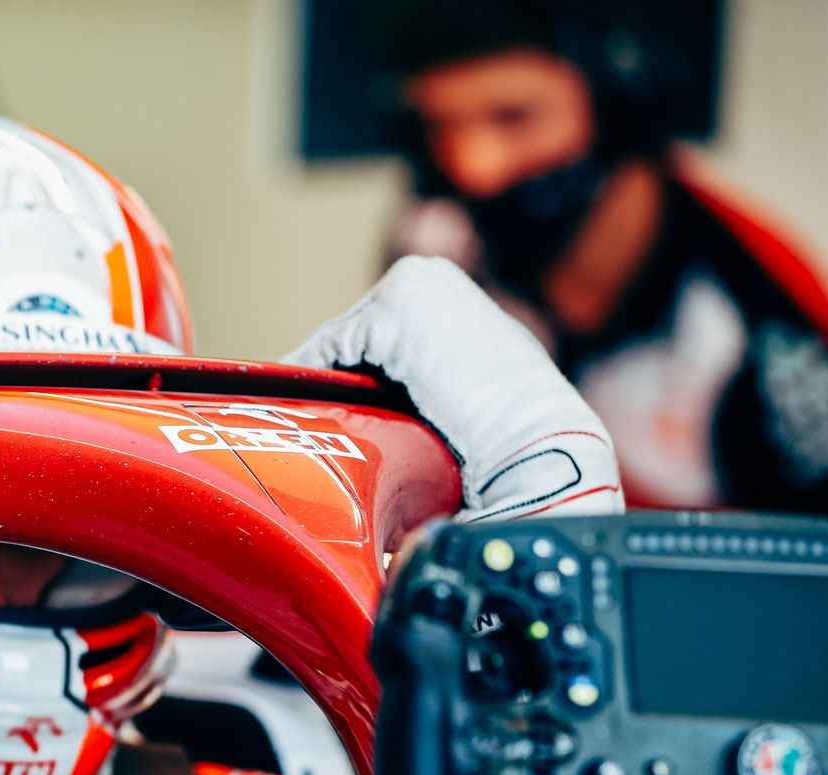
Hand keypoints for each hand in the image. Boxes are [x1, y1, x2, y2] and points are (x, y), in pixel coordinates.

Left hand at [285, 256, 622, 521]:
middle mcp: (429, 278)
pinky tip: (298, 414)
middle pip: (351, 335)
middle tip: (299, 421)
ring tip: (294, 423)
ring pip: (337, 344)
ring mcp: (409, 288)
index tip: (318, 410)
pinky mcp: (389, 313)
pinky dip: (310, 383)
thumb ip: (430, 378)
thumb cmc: (509, 436)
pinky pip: (326, 352)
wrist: (533, 443)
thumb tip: (397, 411)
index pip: (376, 333)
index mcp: (449, 293)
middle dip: (328, 378)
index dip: (346, 376)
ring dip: (316, 383)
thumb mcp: (468, 387)